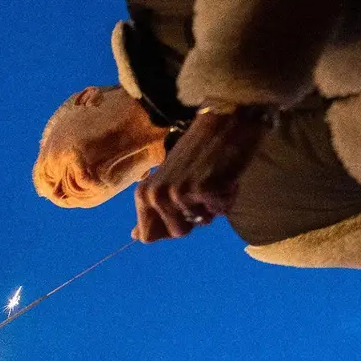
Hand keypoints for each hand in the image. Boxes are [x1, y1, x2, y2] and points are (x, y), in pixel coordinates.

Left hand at [133, 106, 268, 241]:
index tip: (178, 209)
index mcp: (143, 194)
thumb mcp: (166, 182)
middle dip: (193, 218)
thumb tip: (134, 236)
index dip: (168, 229)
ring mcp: (179, 193)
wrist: (224, 123)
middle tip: (197, 188)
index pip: (146, 236)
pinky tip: (223, 176)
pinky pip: (220, 211)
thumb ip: (152, 209)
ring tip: (211, 179)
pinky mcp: (203, 189)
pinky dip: (226, 197)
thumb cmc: (197, 154)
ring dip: (212, 205)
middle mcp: (156, 195)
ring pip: (202, 222)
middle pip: (177, 233)